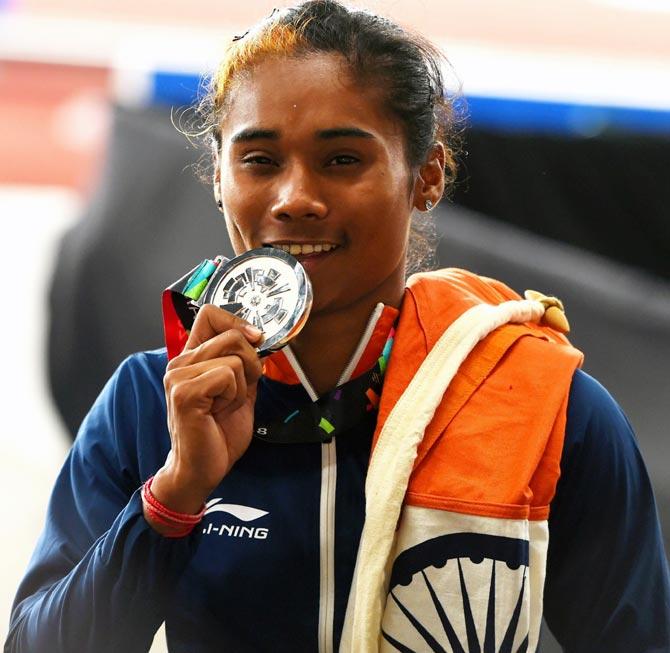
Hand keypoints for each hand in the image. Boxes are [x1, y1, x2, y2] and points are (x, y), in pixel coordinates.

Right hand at [150, 304, 263, 516]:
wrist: (202, 469)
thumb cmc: (219, 432)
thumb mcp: (241, 389)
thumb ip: (245, 362)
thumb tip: (258, 336)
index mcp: (192, 358)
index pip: (210, 314)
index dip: (237, 322)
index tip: (255, 340)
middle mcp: (180, 362)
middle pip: (232, 335)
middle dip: (251, 364)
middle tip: (237, 393)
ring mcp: (178, 376)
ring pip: (234, 358)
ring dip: (242, 386)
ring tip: (224, 406)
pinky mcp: (184, 392)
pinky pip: (228, 376)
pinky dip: (235, 396)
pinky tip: (218, 412)